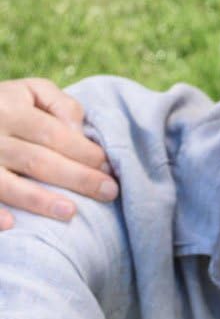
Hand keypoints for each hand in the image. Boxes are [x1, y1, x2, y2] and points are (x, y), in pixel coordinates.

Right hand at [0, 78, 115, 228]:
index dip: (84, 152)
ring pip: (8, 184)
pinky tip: (12, 225)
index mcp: (8, 108)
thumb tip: (80, 134)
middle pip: (37, 160)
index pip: (53, 134)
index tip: (110, 168)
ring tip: (71, 212)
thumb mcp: (33, 93)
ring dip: (39, 200)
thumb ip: (61, 106)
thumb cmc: (10, 107)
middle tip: (109, 192)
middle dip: (77, 178)